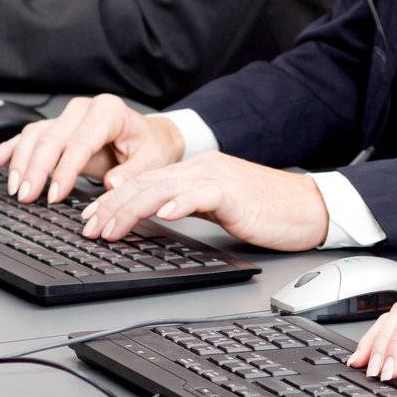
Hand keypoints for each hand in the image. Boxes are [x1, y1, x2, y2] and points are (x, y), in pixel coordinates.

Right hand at [0, 94, 184, 204]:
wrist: (148, 137)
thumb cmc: (149, 146)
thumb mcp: (152, 160)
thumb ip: (133, 172)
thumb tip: (112, 184)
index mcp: (109, 112)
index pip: (80, 141)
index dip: (65, 170)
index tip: (55, 195)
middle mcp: (84, 109)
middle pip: (52, 137)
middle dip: (36, 169)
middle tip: (27, 196)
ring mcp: (67, 117)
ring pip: (35, 135)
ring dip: (21, 162)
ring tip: (16, 189)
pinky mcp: (57, 128)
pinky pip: (28, 136)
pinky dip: (10, 148)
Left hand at [78, 152, 329, 250]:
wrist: (308, 207)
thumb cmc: (268, 210)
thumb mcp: (219, 206)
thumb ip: (190, 204)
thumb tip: (157, 216)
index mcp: (198, 171)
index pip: (146, 182)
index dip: (113, 199)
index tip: (90, 218)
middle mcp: (203, 169)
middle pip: (147, 183)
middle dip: (111, 206)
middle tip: (88, 228)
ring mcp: (219, 178)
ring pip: (164, 187)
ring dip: (132, 208)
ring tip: (111, 227)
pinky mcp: (236, 193)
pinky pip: (203, 195)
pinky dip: (181, 203)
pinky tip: (164, 215)